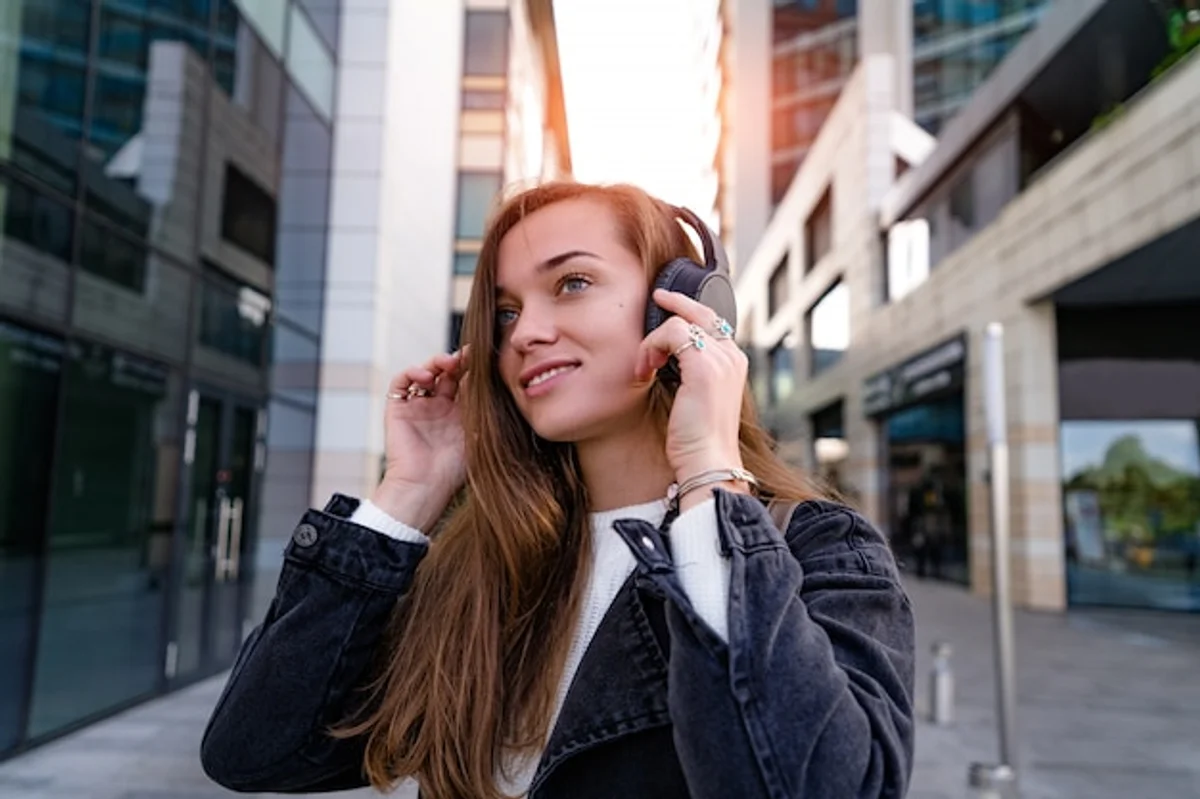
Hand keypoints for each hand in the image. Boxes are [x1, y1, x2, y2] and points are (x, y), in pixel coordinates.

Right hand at [373, 348, 467, 530]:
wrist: (425, 486)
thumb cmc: (453, 469)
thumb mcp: (477, 434)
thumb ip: (483, 408)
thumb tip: (492, 380)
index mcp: (459, 414)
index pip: (465, 382)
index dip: (473, 368)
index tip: (484, 357)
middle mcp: (438, 407)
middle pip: (447, 373)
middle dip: (457, 361)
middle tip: (467, 355)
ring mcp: (418, 406)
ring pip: (425, 373)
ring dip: (435, 363)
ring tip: (448, 363)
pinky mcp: (398, 409)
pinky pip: (401, 382)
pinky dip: (411, 372)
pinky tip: (426, 376)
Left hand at [634, 290, 748, 500]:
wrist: (707, 462)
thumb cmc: (697, 438)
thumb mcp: (696, 397)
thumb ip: (690, 372)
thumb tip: (666, 358)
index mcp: (734, 362)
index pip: (712, 321)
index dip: (688, 310)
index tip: (665, 305)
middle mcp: (732, 356)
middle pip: (701, 311)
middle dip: (675, 302)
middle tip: (656, 298)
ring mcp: (720, 359)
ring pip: (680, 322)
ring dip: (653, 341)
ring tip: (645, 366)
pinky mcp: (704, 366)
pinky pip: (672, 332)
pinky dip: (652, 346)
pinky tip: (645, 369)